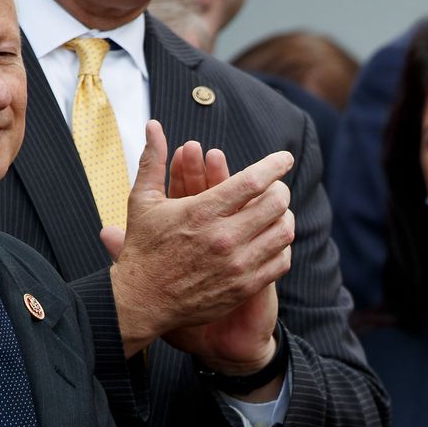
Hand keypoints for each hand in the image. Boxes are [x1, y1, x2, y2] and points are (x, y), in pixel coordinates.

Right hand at [103, 121, 294, 362]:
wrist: (142, 300)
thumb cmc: (143, 247)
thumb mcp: (143, 200)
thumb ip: (152, 161)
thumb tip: (154, 125)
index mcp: (202, 211)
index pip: (252, 181)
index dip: (274, 165)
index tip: (284, 158)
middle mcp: (223, 237)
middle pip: (275, 204)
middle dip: (281, 191)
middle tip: (277, 189)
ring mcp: (237, 265)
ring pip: (283, 233)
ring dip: (285, 218)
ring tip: (277, 213)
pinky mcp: (244, 287)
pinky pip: (280, 261)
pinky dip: (282, 247)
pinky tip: (272, 240)